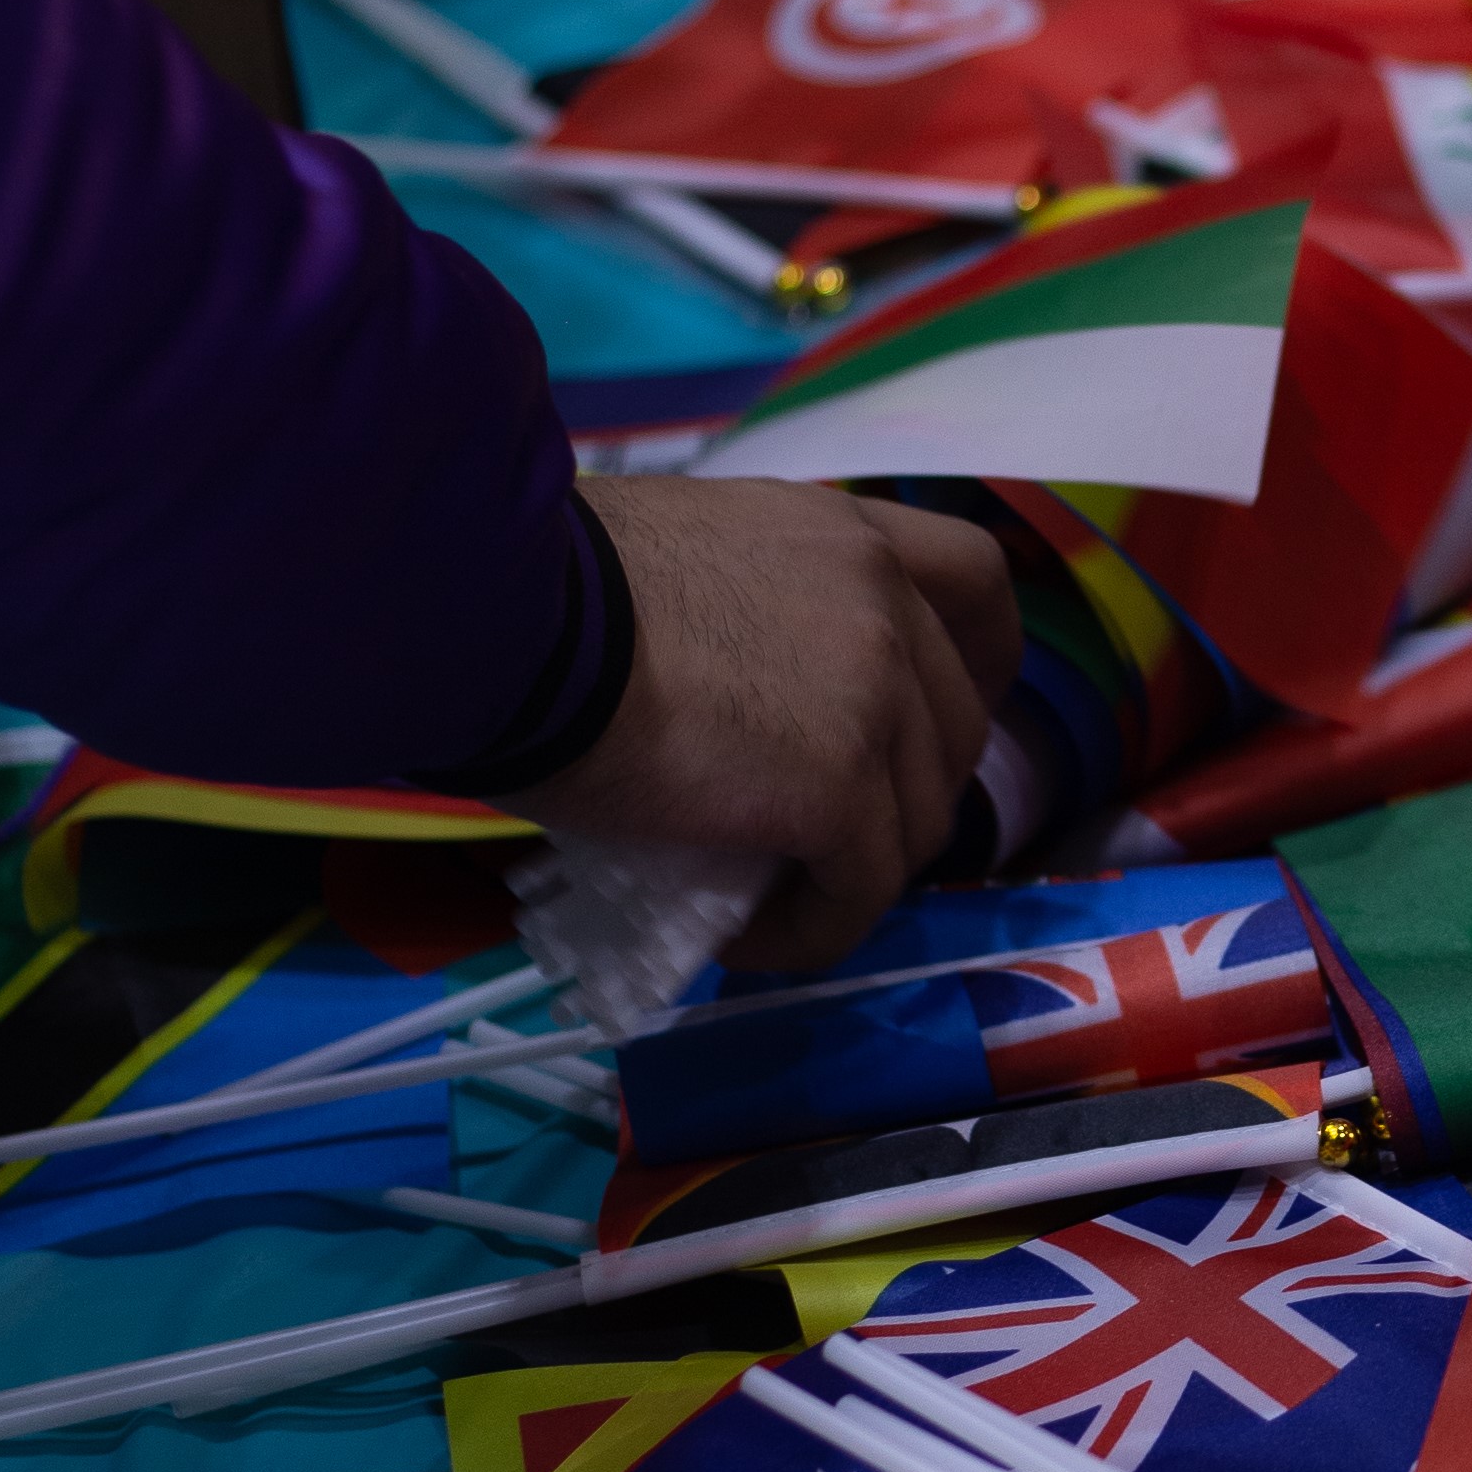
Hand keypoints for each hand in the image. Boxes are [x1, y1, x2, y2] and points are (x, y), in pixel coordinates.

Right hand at [518, 479, 1019, 977]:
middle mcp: (882, 599)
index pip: (975, 583)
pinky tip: (747, 939)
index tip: (934, 719)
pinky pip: (859, 890)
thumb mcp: (680, 557)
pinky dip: (814, 929)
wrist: (496, 617)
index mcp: (843, 531)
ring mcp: (874, 694)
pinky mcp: (839, 787)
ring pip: (917, 820)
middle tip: (824, 837)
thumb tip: (741, 688)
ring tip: (770, 899)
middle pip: (955, 722)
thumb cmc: (538, 584)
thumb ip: (750, 607)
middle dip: (907, 792)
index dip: (976, 663)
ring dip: (856, 871)